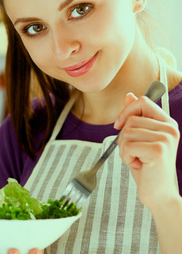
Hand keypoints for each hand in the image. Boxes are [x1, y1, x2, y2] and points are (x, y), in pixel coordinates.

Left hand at [114, 93, 179, 207]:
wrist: (158, 193)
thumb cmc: (147, 166)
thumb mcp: (139, 138)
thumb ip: (135, 116)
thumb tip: (129, 95)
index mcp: (167, 122)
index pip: (142, 101)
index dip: (126, 112)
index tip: (119, 126)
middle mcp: (170, 128)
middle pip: (130, 119)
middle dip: (123, 137)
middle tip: (135, 152)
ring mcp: (165, 138)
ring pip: (126, 133)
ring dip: (124, 149)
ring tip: (138, 159)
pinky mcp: (158, 150)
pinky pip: (127, 146)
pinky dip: (126, 158)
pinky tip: (139, 165)